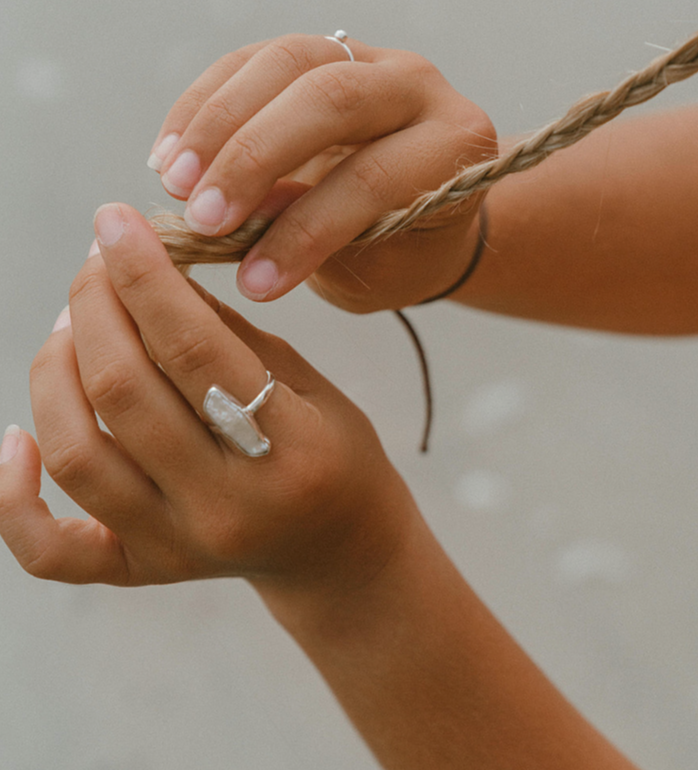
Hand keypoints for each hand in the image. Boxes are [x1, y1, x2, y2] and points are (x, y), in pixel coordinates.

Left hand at [0, 203, 411, 589]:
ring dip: (55, 369)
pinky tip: (14, 441)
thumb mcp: (308, 384)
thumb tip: (150, 272)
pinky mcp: (143, 571)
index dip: (144, 275)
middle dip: (95, 305)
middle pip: (123, 392)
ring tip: (72, 327)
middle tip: (97, 265)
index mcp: (291, 451)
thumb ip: (228, 335)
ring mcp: (178, 546)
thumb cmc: (335, 457)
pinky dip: (8, 498)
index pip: (195, 349)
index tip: (115, 223)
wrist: (339, 549)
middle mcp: (227, 507)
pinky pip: (48, 550)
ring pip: (76, 453)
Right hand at [147, 34, 496, 310]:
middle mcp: (417, 87)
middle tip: (202, 219)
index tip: (255, 283)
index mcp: (453, 145)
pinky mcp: (318, 54)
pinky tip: (169, 153)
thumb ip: (325, 244)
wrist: (422, 214)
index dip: (307, 230)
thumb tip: (242, 226)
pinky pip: (251, 61)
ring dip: (217, 124)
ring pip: (284, 62)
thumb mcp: (381, 267)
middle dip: (254, 159)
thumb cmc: (409, 253)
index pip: (375, 177)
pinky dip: (203, 105)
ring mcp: (367, 58)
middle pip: (328, 98)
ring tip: (174, 183)